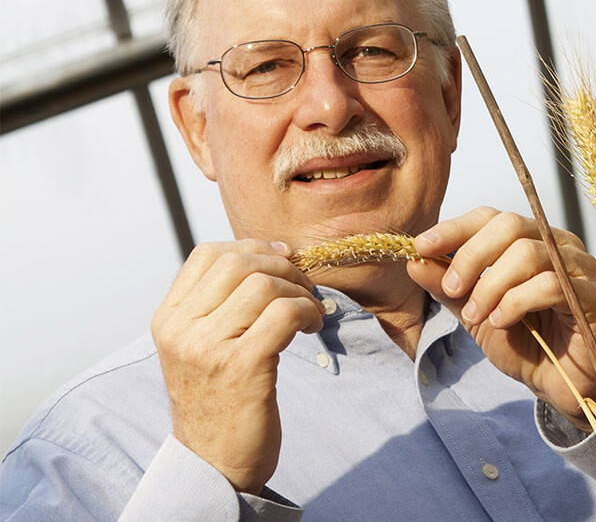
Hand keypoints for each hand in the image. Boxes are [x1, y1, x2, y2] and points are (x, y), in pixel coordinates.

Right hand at [151, 240, 324, 493]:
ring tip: (309, 312)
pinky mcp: (242, 368)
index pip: (208, 254)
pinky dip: (307, 312)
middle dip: (283, 267)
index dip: (253, 247)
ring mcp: (208, 349)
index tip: (283, 259)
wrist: (214, 462)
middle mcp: (181, 330)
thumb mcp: (200, 346)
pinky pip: (284, 315)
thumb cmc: (218, 399)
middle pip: (239, 263)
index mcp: (168, 319)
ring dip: (300, 292)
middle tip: (304, 287)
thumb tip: (269, 255)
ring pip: (264, 285)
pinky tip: (313, 327)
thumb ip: (218, 304)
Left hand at [409, 207, 595, 425]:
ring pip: (527, 254)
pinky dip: (515, 303)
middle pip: (509, 225)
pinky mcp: (593, 296)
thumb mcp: (475, 314)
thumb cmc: (525, 344)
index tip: (421, 248)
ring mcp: (579, 267)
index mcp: (531, 240)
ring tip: (477, 316)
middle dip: (471, 257)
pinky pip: (549, 285)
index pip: (491, 217)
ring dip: (491, 287)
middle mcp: (558, 245)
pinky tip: (502, 322)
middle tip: (452, 290)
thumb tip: (414, 262)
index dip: (455, 228)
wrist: (560, 385)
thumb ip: (449, 288)